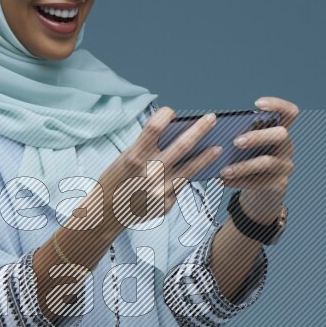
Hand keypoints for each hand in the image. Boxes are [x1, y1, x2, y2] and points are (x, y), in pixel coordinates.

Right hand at [90, 107, 222, 235]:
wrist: (106, 214)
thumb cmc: (115, 181)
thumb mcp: (125, 159)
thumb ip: (147, 148)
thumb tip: (174, 134)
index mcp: (135, 157)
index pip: (155, 126)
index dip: (165, 114)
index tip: (172, 111)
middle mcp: (149, 173)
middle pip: (182, 145)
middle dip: (200, 129)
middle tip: (212, 118)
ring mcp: (160, 191)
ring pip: (190, 169)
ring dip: (206, 157)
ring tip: (218, 148)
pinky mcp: (165, 205)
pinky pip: (180, 186)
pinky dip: (187, 177)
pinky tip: (196, 172)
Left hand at [220, 96, 298, 222]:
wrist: (263, 194)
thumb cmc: (251, 162)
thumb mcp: (250, 147)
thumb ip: (242, 136)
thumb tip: (215, 132)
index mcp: (279, 132)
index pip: (290, 113)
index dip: (278, 105)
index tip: (257, 103)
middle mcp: (286, 146)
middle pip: (281, 134)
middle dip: (258, 136)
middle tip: (236, 141)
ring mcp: (285, 166)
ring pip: (267, 162)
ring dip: (243, 165)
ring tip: (223, 170)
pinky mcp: (278, 184)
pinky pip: (258, 182)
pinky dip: (238, 181)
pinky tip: (223, 181)